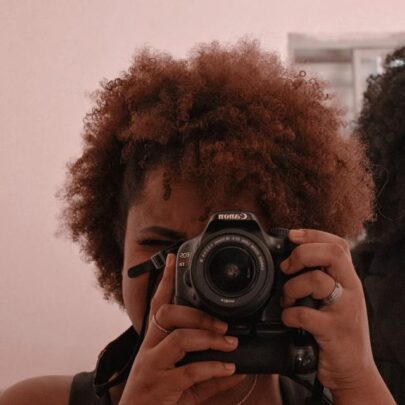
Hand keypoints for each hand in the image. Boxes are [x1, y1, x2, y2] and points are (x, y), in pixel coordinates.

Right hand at [119, 254, 245, 404]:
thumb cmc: (160, 402)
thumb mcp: (184, 384)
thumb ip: (208, 373)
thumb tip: (237, 365)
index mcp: (153, 343)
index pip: (157, 305)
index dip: (165, 281)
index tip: (174, 259)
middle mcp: (148, 350)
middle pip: (167, 315)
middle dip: (197, 313)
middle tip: (222, 322)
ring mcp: (151, 367)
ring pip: (179, 338)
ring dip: (209, 337)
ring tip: (230, 342)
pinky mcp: (159, 386)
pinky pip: (190, 370)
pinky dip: (214, 367)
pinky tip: (229, 368)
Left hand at [279, 229, 377, 391]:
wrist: (353, 372)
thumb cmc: (339, 332)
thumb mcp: (338, 300)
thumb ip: (323, 279)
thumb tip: (290, 260)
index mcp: (349, 280)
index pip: (338, 245)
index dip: (313, 235)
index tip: (291, 235)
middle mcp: (351, 290)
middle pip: (331, 254)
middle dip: (302, 254)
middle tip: (287, 267)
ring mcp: (344, 310)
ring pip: (316, 280)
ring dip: (291, 288)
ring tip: (287, 300)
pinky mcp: (334, 331)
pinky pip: (304, 314)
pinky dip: (289, 315)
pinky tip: (289, 320)